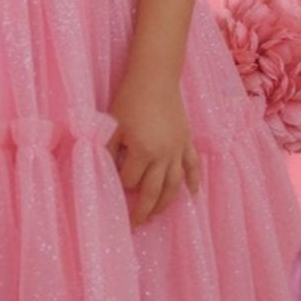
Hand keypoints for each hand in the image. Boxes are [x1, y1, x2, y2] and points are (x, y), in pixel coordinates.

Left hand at [105, 73, 201, 227]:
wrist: (154, 76)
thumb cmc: (129, 98)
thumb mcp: (113, 125)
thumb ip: (110, 150)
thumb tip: (107, 171)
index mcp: (143, 150)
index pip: (130, 180)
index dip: (120, 184)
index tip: (114, 187)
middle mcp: (164, 154)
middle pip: (154, 191)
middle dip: (144, 210)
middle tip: (136, 225)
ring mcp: (178, 149)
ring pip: (175, 184)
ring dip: (166, 203)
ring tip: (157, 216)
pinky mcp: (187, 140)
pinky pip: (193, 165)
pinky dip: (194, 181)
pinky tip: (192, 195)